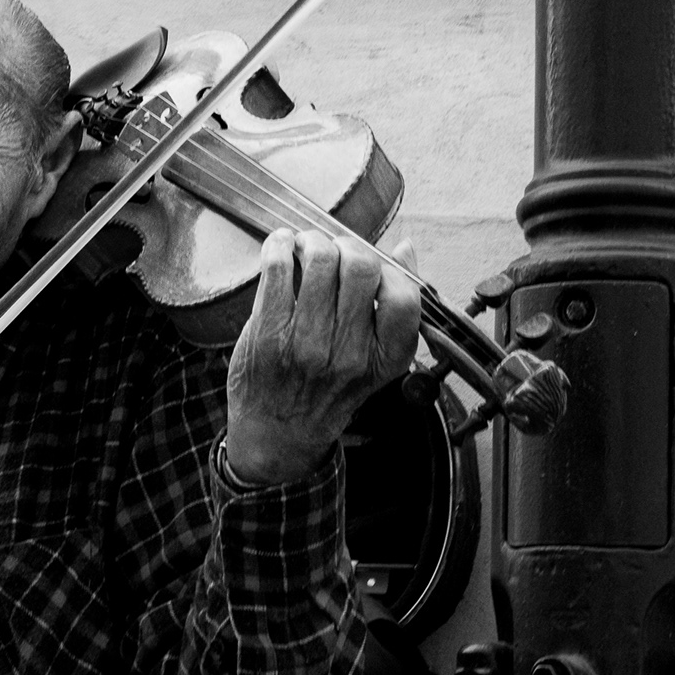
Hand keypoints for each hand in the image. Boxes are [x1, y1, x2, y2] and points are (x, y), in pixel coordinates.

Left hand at [219, 229, 421, 487]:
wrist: (276, 433)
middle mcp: (349, 355)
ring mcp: (307, 344)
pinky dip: (279, 244)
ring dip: (311, 241)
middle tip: (333, 249)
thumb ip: (392, 308)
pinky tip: (280, 246)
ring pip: (319, 260)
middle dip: (347, 245)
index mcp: (384, 361)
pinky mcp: (268, 332)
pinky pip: (277, 268)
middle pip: (361, 268)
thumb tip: (405, 247)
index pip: (405, 298)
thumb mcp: (373, 361)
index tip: (371, 265)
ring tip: (304, 247)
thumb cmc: (327, 389)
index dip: (390, 269)